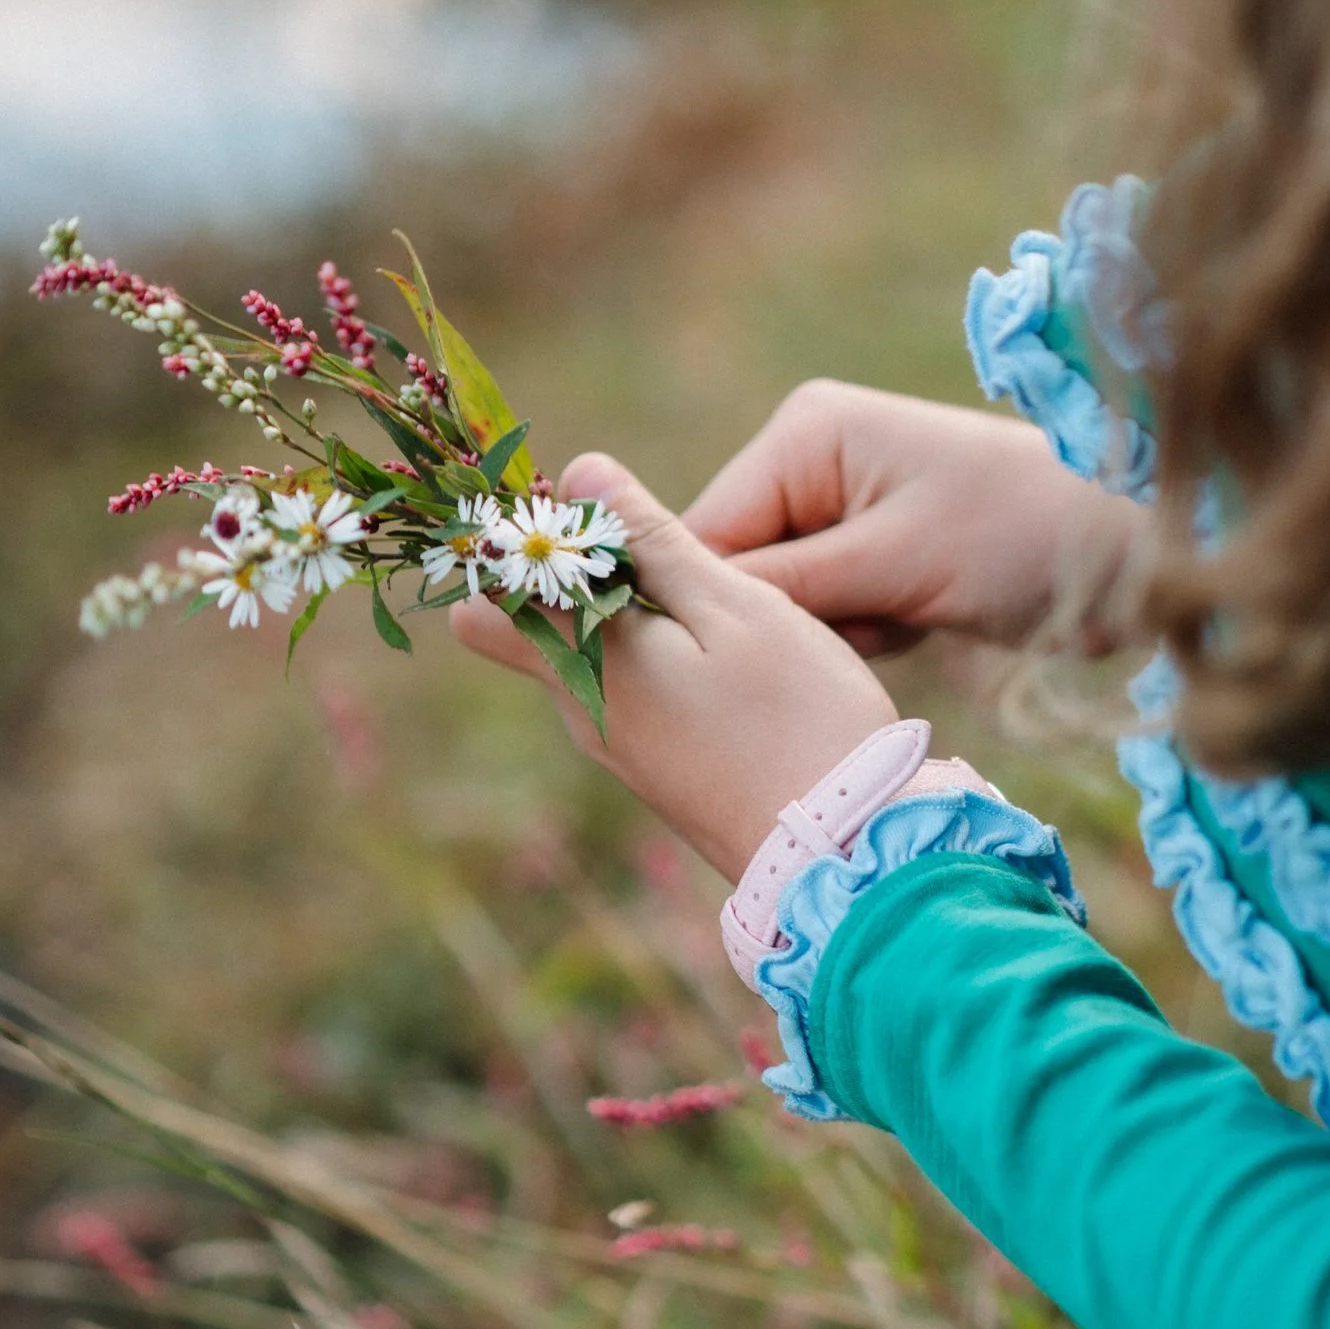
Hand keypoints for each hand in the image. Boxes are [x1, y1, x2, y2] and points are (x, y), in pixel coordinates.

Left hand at [450, 455, 899, 879]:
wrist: (845, 853)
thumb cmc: (796, 718)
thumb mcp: (732, 606)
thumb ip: (650, 542)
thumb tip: (578, 475)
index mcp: (582, 663)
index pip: (484, 601)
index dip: (517, 545)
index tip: (589, 516)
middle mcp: (581, 712)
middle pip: (532, 628)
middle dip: (575, 574)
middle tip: (660, 545)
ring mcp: (619, 749)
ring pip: (588, 658)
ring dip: (628, 614)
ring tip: (715, 594)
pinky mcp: (660, 773)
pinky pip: (629, 694)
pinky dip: (659, 657)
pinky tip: (732, 651)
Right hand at [685, 380, 1143, 652]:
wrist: (1132, 551)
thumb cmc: (1019, 535)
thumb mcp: (892, 562)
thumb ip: (780, 582)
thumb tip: (671, 600)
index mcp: (805, 432)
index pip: (707, 530)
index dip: (720, 602)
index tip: (766, 651)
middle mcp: (813, 460)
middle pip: (741, 568)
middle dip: (795, 616)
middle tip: (869, 623)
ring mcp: (846, 507)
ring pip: (785, 601)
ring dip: (836, 631)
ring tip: (904, 617)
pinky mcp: (879, 552)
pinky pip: (831, 612)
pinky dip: (866, 633)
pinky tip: (918, 624)